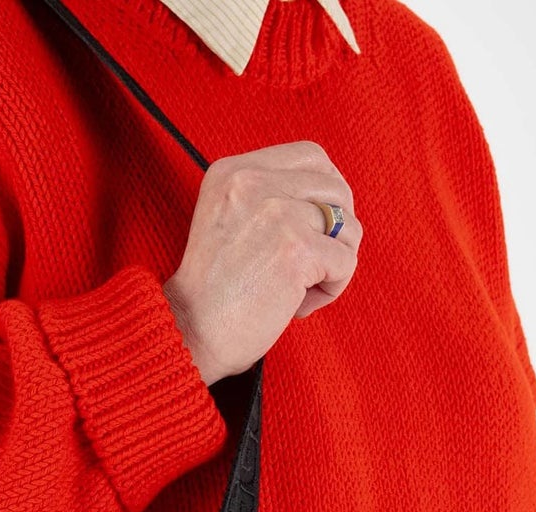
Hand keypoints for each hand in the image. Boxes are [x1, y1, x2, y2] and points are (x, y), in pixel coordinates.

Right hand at [163, 139, 362, 385]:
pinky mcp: (296, 248)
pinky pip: (345, 261)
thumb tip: (335, 202)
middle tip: (314, 266)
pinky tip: (300, 305)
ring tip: (303, 290)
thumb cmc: (213, 293)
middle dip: (338, 229)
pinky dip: (332, 289)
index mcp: (233, 170)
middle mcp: (253, 181)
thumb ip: (270, 200)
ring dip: (335, 263)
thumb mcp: (230, 222)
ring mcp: (276, 212)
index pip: (311, 156)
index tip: (321, 226)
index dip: (329, 189)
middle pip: (335, 187)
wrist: (189, 332)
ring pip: (346, 225)